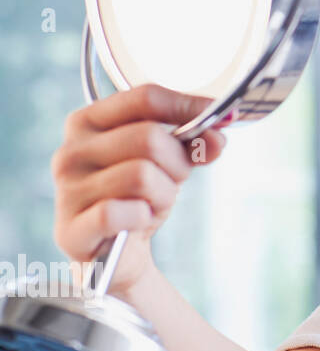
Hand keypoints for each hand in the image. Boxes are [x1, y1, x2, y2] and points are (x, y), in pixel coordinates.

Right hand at [51, 84, 228, 295]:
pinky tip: (137, 220)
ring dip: (164, 194)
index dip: (189, 106)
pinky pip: (121, 211)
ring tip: (152, 203)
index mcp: (89, 121)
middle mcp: (71, 150)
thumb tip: (217, 135)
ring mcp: (67, 190)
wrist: (116, 252)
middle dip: (178, 162)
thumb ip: (193, 143)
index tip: (222, 119)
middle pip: (149, 137)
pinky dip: (143, 217)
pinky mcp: (71, 229)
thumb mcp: (168, 161)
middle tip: (174, 180)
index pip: (145, 98)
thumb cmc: (138, 196)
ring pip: (142, 175)